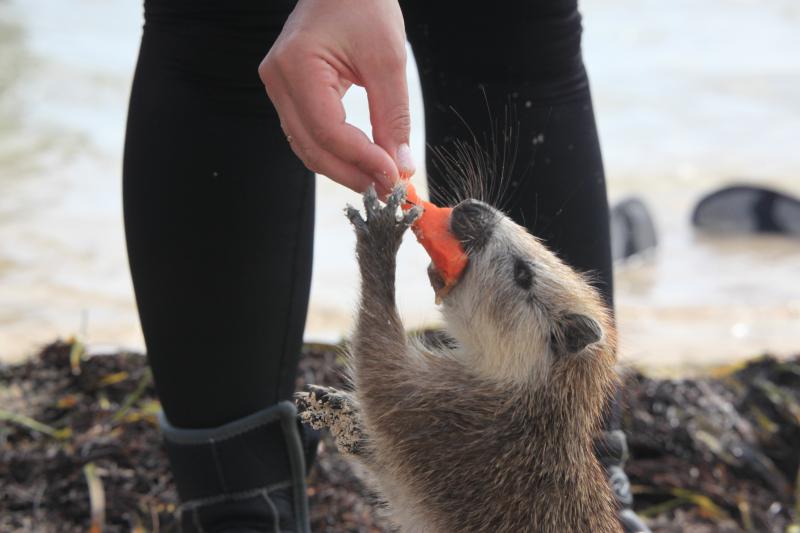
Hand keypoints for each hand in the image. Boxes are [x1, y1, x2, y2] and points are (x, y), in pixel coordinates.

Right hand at [259, 0, 415, 194]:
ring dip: (344, 169)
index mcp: (297, 66)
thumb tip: (401, 166)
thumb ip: (393, 116)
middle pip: (312, 147)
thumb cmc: (363, 4)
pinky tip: (363, 162)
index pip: (328, 131)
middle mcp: (278, 80)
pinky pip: (309, 134)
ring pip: (308, 147)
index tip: (395, 178)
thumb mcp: (387, 60)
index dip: (362, 161)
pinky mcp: (289, 92)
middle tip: (389, 190)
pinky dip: (336, 153)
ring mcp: (278, 87)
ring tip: (380, 181)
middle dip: (352, 173)